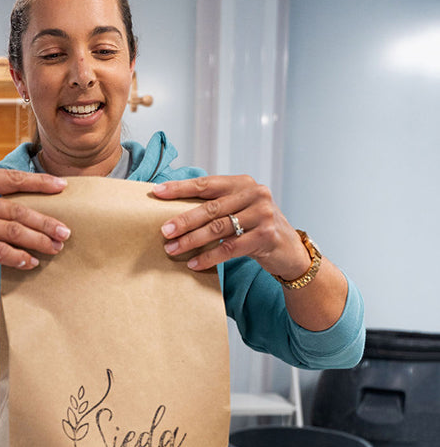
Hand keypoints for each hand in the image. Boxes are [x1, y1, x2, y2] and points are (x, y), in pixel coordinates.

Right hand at [0, 168, 70, 274]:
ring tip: (55, 248)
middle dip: (46, 222)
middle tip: (66, 232)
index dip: (40, 183)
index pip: (12, 179)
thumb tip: (26, 198)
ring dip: (38, 241)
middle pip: (17, 210)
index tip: (63, 187)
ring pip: (11, 231)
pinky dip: (17, 258)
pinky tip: (31, 262)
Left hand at [153, 175, 310, 278]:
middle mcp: (255, 194)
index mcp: (243, 183)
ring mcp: (262, 214)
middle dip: (184, 220)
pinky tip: (193, 263)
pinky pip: (229, 248)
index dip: (180, 188)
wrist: (289, 250)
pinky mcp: (265, 236)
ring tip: (172, 249)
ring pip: (218, 228)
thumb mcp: (240, 209)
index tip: (157, 193)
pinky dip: (209, 257)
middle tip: (163, 231)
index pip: (207, 184)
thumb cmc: (256, 228)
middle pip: (211, 208)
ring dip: (192, 241)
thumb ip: (217, 206)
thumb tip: (174, 214)